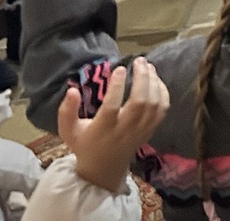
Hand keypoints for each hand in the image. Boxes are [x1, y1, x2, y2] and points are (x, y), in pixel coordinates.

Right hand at [59, 59, 170, 194]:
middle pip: (140, 103)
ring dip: (154, 82)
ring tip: (147, 66)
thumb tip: (72, 90)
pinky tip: (156, 80)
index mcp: (103, 130)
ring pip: (154, 104)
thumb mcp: (68, 130)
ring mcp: (140, 131)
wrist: (104, 168)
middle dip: (142, 78)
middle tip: (139, 60)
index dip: (117, 86)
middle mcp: (124, 130)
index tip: (119, 68)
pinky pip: (162, 110)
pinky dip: (162, 92)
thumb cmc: (84, 144)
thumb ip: (67, 111)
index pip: (112, 107)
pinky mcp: (150, 130)